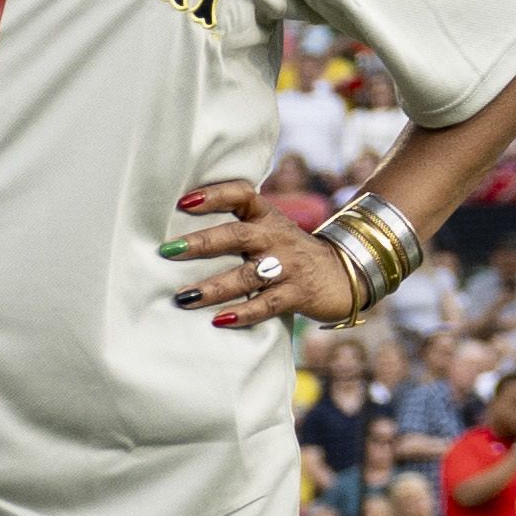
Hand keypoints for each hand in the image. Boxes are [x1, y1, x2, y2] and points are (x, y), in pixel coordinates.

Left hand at [169, 174, 381, 333]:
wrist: (346, 272)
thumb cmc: (291, 252)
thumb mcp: (271, 231)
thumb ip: (238, 227)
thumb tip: (180, 232)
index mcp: (268, 218)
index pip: (242, 195)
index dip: (214, 196)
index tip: (184, 202)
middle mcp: (277, 238)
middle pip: (238, 236)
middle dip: (202, 243)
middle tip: (169, 251)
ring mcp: (289, 267)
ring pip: (248, 275)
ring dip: (214, 286)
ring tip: (184, 297)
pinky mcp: (298, 294)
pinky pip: (268, 304)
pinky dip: (244, 313)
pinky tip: (220, 320)